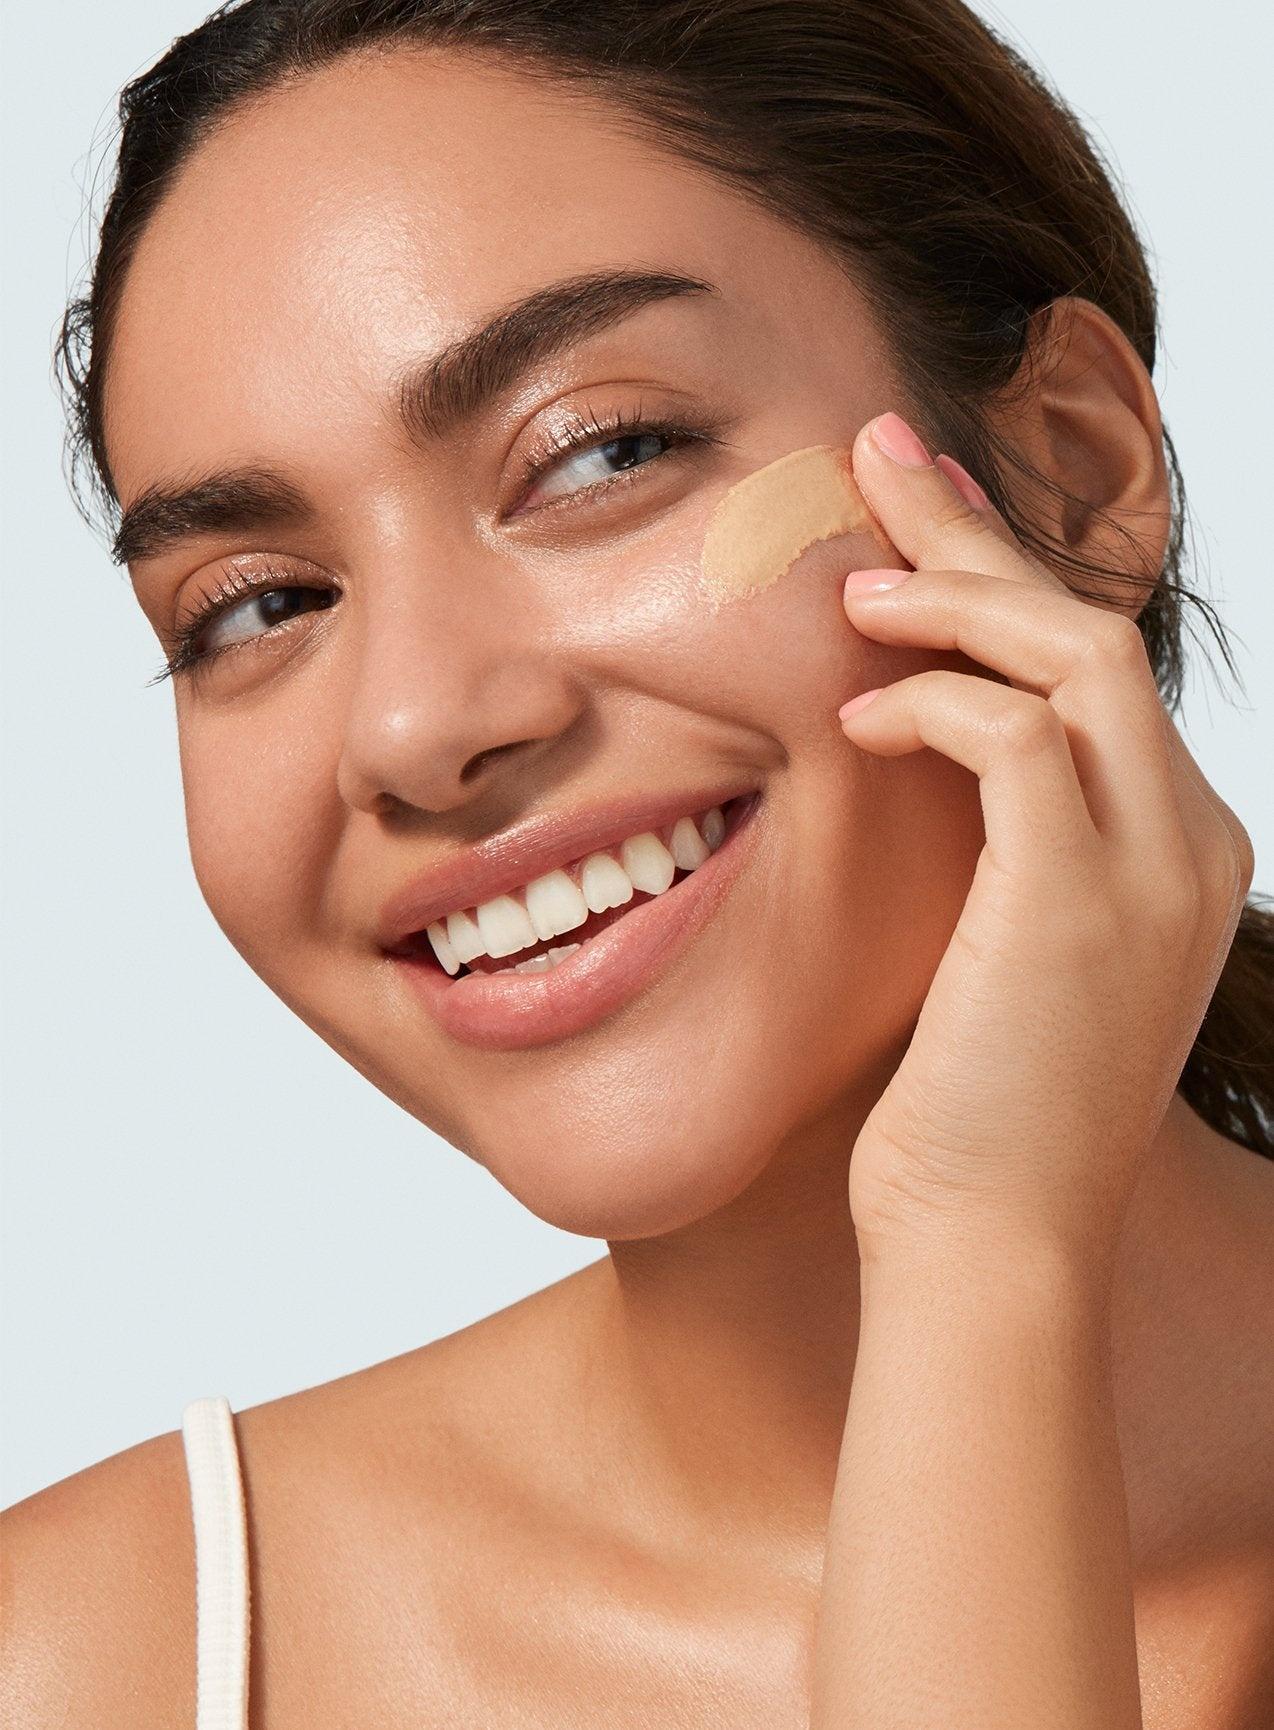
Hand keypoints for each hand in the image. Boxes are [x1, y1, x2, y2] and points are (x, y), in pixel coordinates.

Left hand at [837, 412, 1253, 1277]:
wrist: (988, 1241)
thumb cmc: (967, 1102)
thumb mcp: (1000, 946)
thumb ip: (1000, 843)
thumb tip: (919, 744)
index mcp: (1169, 844)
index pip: (1096, 668)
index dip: (1005, 576)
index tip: (919, 520)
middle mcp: (1185, 839)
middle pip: (1095, 628)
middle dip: (983, 532)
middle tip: (880, 456)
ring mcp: (1149, 868)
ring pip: (1079, 654)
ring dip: (960, 600)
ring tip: (858, 588)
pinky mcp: (1079, 897)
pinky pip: (1020, 737)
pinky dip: (934, 707)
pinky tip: (856, 719)